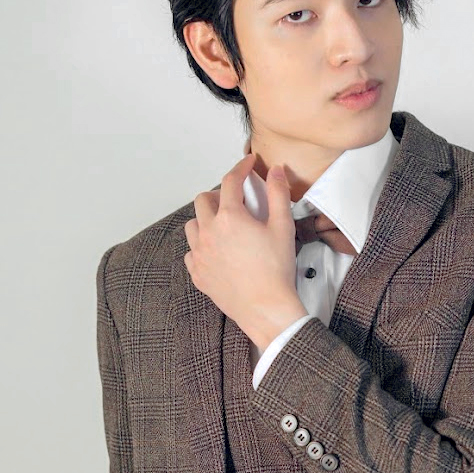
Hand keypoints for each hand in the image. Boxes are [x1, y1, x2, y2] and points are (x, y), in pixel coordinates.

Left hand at [183, 154, 307, 350]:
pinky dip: (200, 246)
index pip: (230, 181)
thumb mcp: (283, 226)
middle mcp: (209, 232)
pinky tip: (216, 250)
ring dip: (205, 219)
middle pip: (203, 200)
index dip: (241, 167)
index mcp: (230, 217)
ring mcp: (200, 254)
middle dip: (219, 194)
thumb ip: (278, 194)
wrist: (265, 308)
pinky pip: (191, 252)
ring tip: (223, 225)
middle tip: (236, 200)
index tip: (248, 164)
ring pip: (192, 225)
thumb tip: (277, 171)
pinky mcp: (198, 273)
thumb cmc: (276, 270)